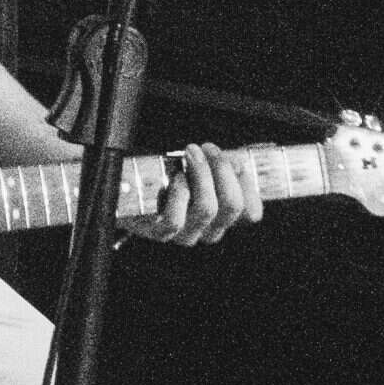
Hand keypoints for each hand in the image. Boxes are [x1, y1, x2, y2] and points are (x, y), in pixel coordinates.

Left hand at [121, 141, 262, 246]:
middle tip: (209, 148)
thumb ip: (221, 167)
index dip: (248, 183)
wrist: (132, 192)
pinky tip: (176, 177)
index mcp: (224, 218)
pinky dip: (178, 192)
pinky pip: (176, 219)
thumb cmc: (170, 178)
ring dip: (202, 173)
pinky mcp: (163, 235)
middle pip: (232, 205)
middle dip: (223, 169)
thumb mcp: (200, 171)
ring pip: (207, 209)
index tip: (236, 159)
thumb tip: (238, 162)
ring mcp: (187, 236)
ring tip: (192, 153)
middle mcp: (209, 231)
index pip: (251, 212)